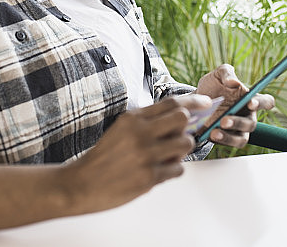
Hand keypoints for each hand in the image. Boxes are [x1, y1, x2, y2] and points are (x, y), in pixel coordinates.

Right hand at [63, 94, 212, 213]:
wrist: (81, 184)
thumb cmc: (103, 158)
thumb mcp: (120, 130)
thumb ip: (146, 123)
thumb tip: (181, 117)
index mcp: (132, 119)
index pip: (170, 102)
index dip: (192, 101)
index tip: (205, 102)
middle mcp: (140, 133)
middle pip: (182, 118)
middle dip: (187, 127)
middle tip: (180, 135)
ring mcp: (146, 155)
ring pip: (185, 143)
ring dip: (181, 150)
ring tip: (167, 156)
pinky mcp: (149, 177)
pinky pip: (178, 169)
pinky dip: (173, 170)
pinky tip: (159, 172)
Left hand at [195, 64, 275, 147]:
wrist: (195, 101)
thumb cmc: (212, 86)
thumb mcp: (218, 75)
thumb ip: (227, 73)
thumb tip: (233, 82)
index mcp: (250, 98)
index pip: (266, 102)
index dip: (262, 103)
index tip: (250, 102)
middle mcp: (247, 116)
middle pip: (251, 123)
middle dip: (238, 122)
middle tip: (224, 120)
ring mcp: (239, 129)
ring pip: (242, 138)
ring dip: (230, 136)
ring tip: (214, 131)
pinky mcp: (228, 138)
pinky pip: (230, 142)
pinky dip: (222, 140)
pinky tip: (211, 134)